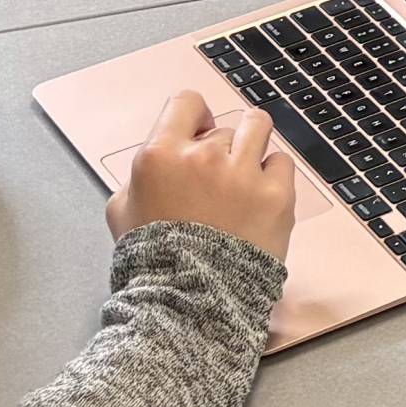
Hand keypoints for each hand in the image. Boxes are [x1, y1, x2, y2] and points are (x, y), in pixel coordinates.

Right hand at [106, 89, 295, 260]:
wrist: (189, 304)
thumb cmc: (154, 262)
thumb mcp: (122, 211)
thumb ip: (140, 174)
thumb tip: (162, 156)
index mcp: (160, 155)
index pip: (187, 102)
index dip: (196, 117)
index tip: (201, 133)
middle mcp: (202, 157)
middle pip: (224, 128)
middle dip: (222, 150)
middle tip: (217, 182)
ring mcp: (242, 174)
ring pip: (258, 126)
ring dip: (252, 145)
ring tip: (247, 174)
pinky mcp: (275, 196)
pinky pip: (282, 161)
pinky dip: (274, 176)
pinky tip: (260, 197)